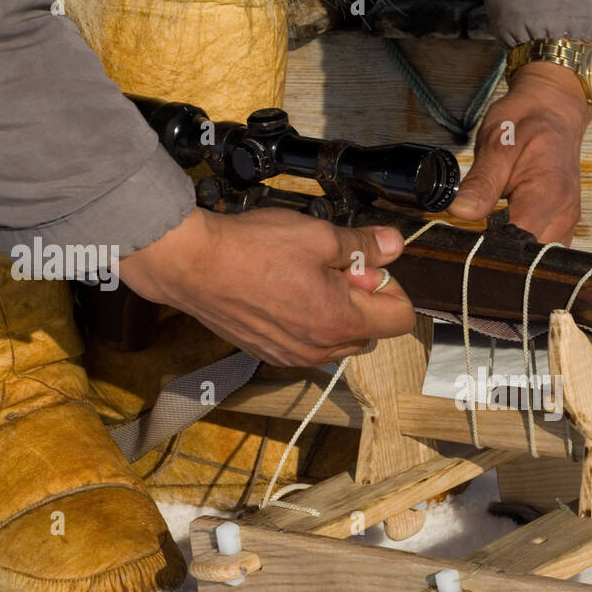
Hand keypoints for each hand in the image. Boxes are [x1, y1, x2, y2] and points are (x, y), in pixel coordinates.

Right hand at [118, 207, 413, 366]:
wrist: (191, 265)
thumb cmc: (252, 249)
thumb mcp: (319, 235)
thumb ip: (363, 246)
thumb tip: (395, 245)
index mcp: (341, 322)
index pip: (401, 318)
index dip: (391, 285)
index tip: (366, 265)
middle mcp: (321, 350)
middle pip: (370, 330)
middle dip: (362, 299)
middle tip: (331, 266)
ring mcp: (293, 356)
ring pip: (338, 338)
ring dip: (334, 310)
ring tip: (303, 278)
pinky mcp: (269, 354)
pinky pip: (307, 343)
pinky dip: (306, 320)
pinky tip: (281, 291)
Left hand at [447, 60, 591, 243]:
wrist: (554, 109)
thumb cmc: (525, 121)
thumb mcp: (496, 143)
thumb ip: (480, 183)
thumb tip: (459, 212)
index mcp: (547, 195)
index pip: (518, 244)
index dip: (492, 252)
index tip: (467, 251)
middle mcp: (563, 214)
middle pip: (531, 260)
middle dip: (501, 261)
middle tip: (470, 254)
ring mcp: (567, 222)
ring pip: (539, 261)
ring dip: (514, 260)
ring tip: (485, 251)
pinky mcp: (564, 225)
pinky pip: (545, 252)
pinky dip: (524, 254)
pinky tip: (503, 246)